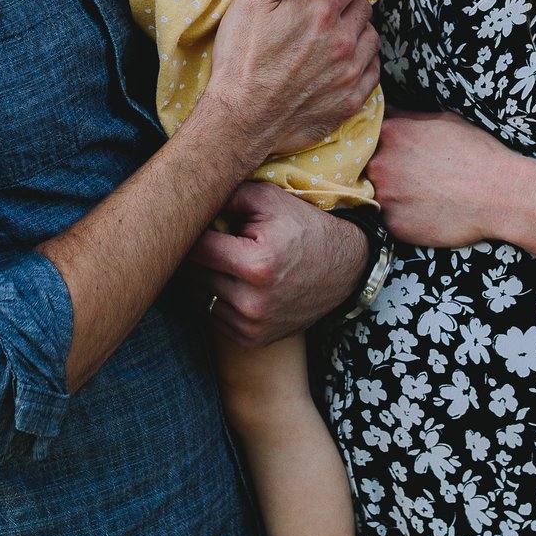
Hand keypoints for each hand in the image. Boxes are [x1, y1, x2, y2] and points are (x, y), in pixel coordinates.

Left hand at [185, 181, 366, 347]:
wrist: (344, 270)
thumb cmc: (305, 228)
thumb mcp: (270, 199)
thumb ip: (227, 195)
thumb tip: (191, 202)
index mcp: (256, 266)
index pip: (197, 248)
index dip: (194, 231)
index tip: (199, 222)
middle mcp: (252, 303)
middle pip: (194, 274)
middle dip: (196, 253)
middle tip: (210, 237)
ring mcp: (252, 326)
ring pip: (198, 297)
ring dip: (202, 276)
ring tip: (221, 258)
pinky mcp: (252, 340)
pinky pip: (212, 316)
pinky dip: (214, 298)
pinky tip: (229, 280)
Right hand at [202, 0, 378, 158]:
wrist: (240, 120)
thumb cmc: (241, 60)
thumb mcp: (251, 4)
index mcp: (322, 13)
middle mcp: (343, 41)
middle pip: (365, 7)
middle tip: (339, 1)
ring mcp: (349, 73)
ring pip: (372, 39)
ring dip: (361, 30)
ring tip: (344, 31)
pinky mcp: (349, 100)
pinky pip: (373, 72)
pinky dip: (366, 61)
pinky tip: (350, 60)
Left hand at [368, 109, 523, 247]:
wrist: (500, 195)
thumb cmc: (476, 154)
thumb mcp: (442, 120)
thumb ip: (406, 118)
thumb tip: (386, 111)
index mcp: (391, 133)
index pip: (367, 135)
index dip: (378, 144)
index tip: (393, 152)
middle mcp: (381, 164)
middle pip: (367, 166)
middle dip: (384, 170)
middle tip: (412, 176)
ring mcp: (386, 197)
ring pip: (376, 194)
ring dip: (392, 194)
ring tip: (422, 195)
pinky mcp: (394, 225)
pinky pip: (389, 220)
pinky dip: (402, 217)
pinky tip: (425, 212)